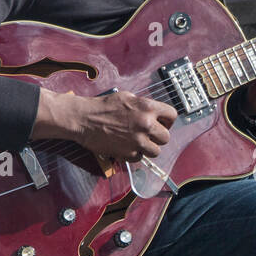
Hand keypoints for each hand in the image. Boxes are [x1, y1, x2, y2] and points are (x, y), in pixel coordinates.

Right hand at [31, 87, 176, 162]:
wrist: (84, 118)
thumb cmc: (103, 106)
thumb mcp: (127, 97)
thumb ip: (144, 105)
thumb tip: (156, 113)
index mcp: (147, 107)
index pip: (172, 115)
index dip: (168, 120)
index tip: (162, 123)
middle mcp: (146, 124)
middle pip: (166, 137)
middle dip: (158, 136)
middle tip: (148, 134)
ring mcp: (137, 140)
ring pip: (156, 151)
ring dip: (149, 148)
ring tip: (138, 142)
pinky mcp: (128, 153)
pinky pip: (140, 158)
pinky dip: (135, 154)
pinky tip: (127, 146)